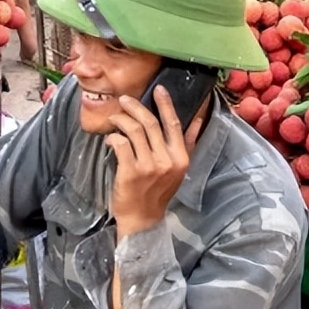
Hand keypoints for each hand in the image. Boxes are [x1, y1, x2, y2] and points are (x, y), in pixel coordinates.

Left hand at [106, 87, 202, 235]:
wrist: (143, 219)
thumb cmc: (159, 192)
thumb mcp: (178, 168)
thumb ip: (187, 143)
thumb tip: (197, 119)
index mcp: (180, 157)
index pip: (174, 124)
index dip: (166, 104)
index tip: (158, 89)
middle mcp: (167, 160)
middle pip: (151, 123)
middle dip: (135, 107)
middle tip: (124, 100)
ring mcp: (149, 166)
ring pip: (134, 131)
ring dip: (121, 120)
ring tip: (114, 118)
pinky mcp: (130, 172)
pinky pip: (121, 144)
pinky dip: (114, 138)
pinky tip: (110, 139)